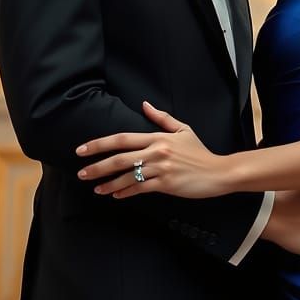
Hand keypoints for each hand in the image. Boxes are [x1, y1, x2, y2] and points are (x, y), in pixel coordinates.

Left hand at [75, 102, 229, 199]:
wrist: (218, 171)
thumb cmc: (199, 152)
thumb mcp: (183, 130)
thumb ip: (162, 118)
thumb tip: (145, 104)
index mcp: (158, 137)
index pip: (122, 138)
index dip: (100, 143)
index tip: (82, 149)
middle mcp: (157, 151)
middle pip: (120, 158)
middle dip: (97, 166)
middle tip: (81, 173)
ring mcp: (161, 169)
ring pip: (127, 176)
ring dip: (108, 183)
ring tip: (95, 188)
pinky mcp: (167, 185)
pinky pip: (140, 189)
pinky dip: (125, 192)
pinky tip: (115, 195)